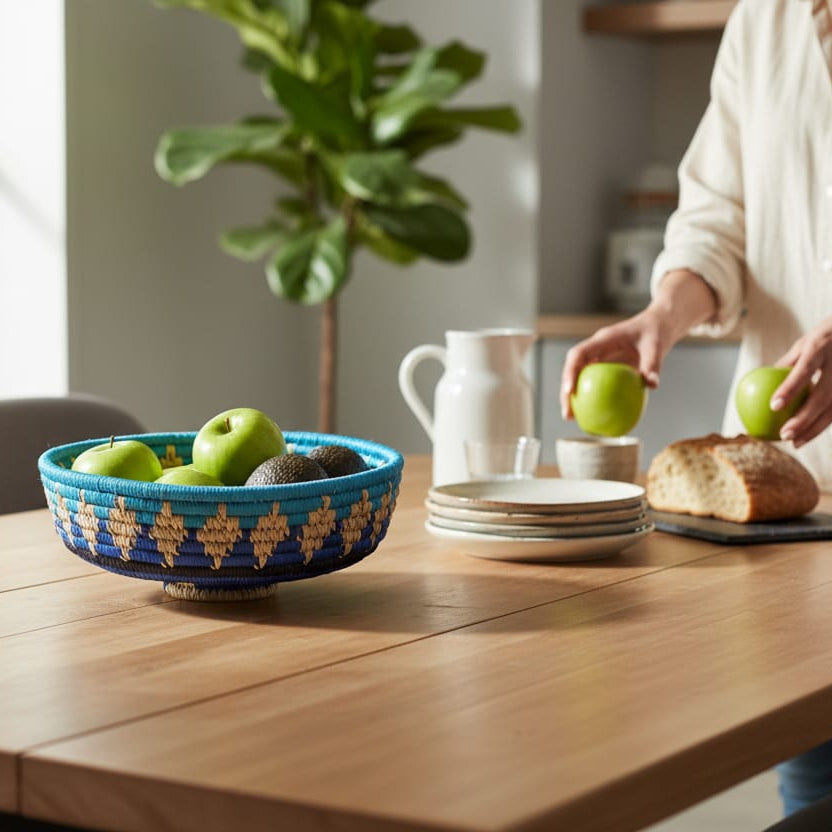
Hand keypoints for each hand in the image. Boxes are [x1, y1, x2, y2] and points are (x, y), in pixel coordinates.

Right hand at [560, 309, 665, 419]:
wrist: (657, 326)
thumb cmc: (655, 333)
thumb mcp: (656, 346)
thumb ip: (652, 364)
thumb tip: (652, 385)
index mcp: (602, 340)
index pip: (578, 355)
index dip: (570, 372)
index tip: (570, 391)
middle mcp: (595, 350)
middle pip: (572, 370)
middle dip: (566, 392)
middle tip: (568, 414)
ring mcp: (598, 359)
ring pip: (579, 379)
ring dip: (573, 398)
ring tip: (573, 420)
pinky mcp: (605, 368)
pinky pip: (595, 385)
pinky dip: (592, 400)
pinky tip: (597, 418)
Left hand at [772, 317, 831, 447]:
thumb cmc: (824, 338)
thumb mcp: (805, 344)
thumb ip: (787, 363)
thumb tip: (761, 383)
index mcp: (820, 346)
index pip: (804, 370)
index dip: (790, 389)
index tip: (773, 406)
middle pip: (823, 395)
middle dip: (804, 418)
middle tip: (785, 435)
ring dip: (815, 429)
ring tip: (795, 443)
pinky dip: (822, 425)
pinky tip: (808, 436)